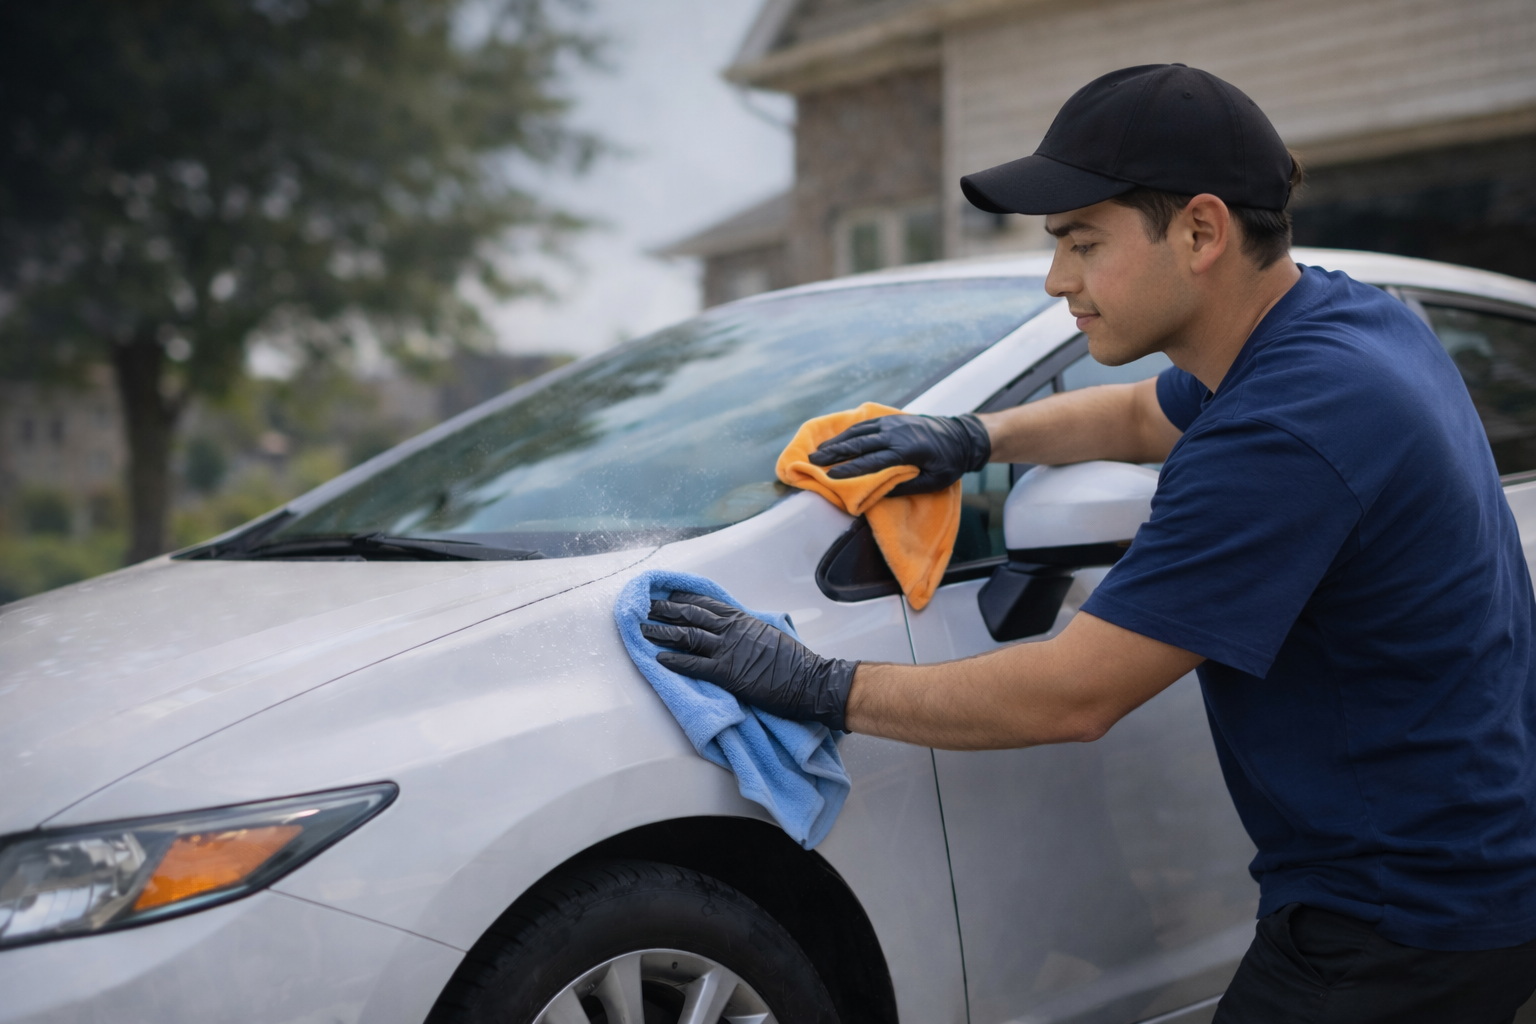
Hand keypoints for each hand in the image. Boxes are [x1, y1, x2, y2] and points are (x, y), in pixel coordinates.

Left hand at [641, 592, 856, 730]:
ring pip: (687, 635)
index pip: (707, 604)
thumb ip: (749, 631)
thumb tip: (738, 632)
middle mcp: (732, 630)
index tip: (668, 595)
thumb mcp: (770, 635)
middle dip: (666, 610)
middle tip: (646, 607)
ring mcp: (728, 650)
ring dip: (662, 632)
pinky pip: (694, 664)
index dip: (684, 599)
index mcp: (743, 620)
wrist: (810, 680)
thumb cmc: (795, 662)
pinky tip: (659, 659)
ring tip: (643, 630)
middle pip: (691, 615)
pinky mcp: (727, 672)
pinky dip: (675, 661)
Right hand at [808, 413, 990, 495]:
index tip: (830, 476)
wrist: (962, 436)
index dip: (850, 469)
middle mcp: (896, 433)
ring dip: (837, 441)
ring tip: (817, 450)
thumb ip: (906, 486)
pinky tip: (836, 439)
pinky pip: (866, 424)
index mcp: (907, 451)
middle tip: (812, 460)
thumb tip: (878, 492)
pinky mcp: (892, 419)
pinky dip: (848, 431)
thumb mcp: (934, 481)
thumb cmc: (949, 463)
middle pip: (860, 443)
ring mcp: (893, 423)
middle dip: (834, 452)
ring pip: (859, 431)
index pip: (872, 461)